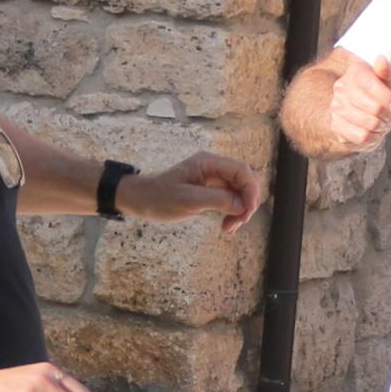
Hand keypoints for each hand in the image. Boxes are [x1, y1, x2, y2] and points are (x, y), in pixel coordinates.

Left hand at [124, 151, 259, 228]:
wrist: (140, 199)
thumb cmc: (159, 197)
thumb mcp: (188, 200)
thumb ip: (217, 200)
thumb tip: (242, 204)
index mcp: (208, 163)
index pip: (241, 171)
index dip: (250, 190)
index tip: (248, 211)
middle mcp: (213, 168)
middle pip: (243, 182)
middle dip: (246, 202)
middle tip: (237, 223)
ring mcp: (212, 179)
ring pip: (239, 193)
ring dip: (240, 210)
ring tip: (229, 228)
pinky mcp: (210, 191)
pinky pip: (229, 200)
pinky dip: (232, 213)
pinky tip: (226, 226)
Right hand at [291, 49, 390, 156]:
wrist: (359, 111)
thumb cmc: (377, 94)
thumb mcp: (387, 81)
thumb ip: (386, 71)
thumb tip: (381, 60)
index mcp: (355, 72)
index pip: (371, 84)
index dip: (388, 99)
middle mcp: (342, 88)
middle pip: (375, 108)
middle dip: (389, 115)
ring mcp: (337, 107)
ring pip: (370, 124)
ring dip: (382, 126)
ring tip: (381, 122)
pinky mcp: (336, 126)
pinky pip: (362, 137)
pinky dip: (372, 137)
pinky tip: (372, 131)